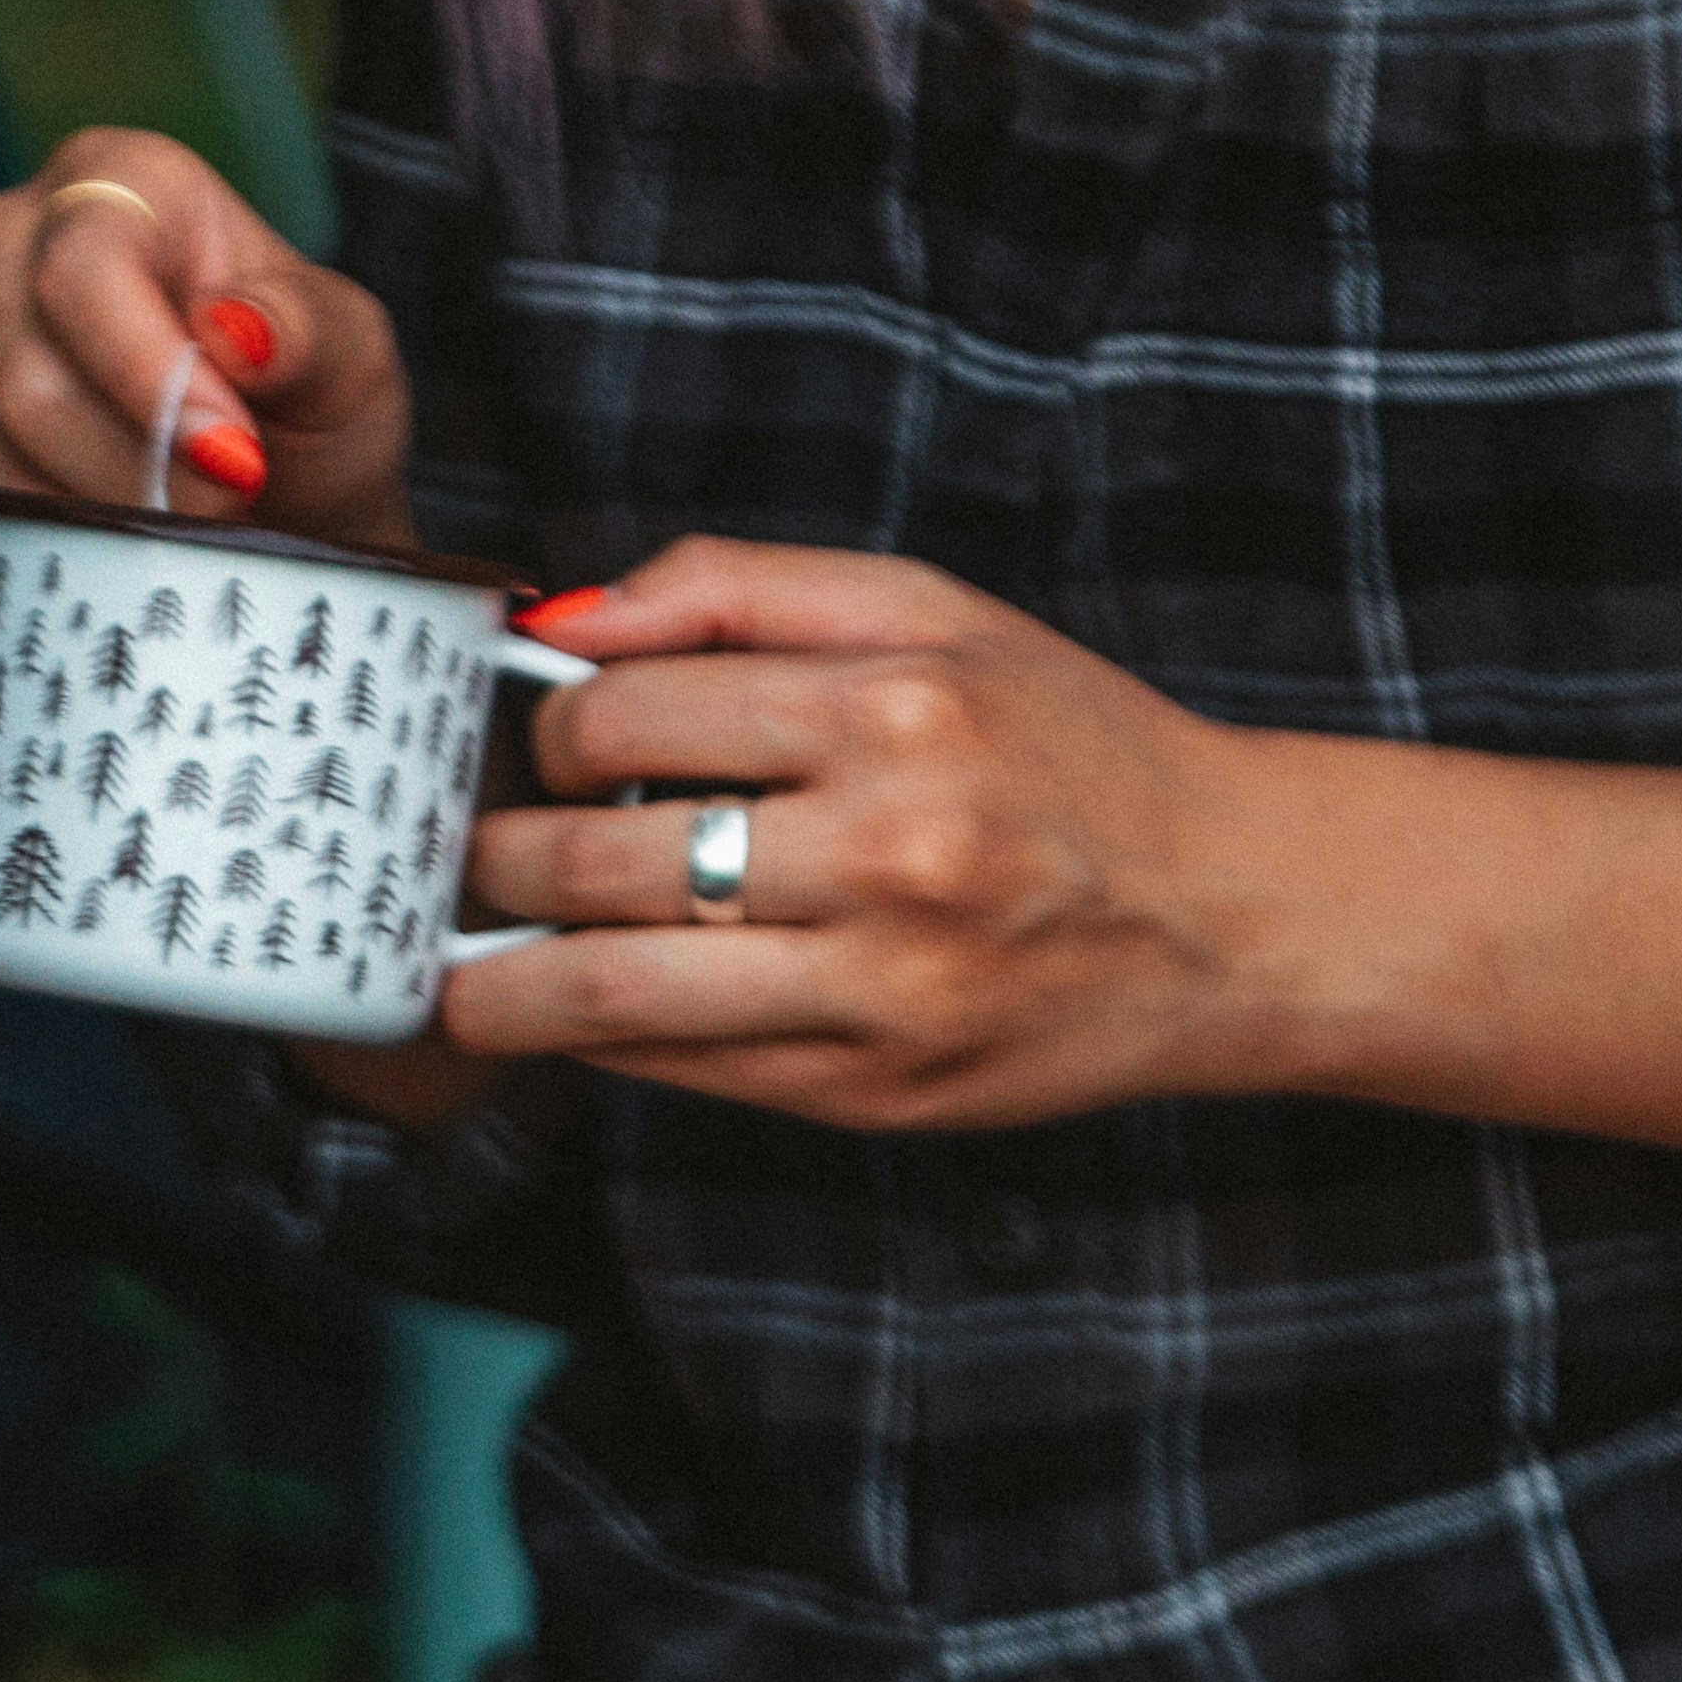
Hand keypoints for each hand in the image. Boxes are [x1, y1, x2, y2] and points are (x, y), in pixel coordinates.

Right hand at [0, 130, 413, 575]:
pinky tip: (59, 580)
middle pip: (21, 374)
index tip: (234, 462)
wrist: (273, 510)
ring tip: (157, 545)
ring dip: (71, 530)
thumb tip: (235, 333)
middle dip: (128, 474)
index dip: (151, 380)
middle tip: (217, 520)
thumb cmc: (307, 414)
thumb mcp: (351, 359)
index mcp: (110, 180)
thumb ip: (310, 332)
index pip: (83, 267)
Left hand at [445, 540, 1290, 1131]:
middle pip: (595, 860)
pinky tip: (568, 1016)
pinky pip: (680, 1070)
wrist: (1224, 911)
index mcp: (894, 706)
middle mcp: (886, 849)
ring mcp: (875, 986)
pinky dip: (600, 1044)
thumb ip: (741, 591)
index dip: (541, 734)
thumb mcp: (932, 614)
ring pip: (611, 994)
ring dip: (500, 987)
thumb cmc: (1064, 751)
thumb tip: (563, 619)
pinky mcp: (868, 1090)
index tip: (527, 751)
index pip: (621, 716)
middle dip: (492, 864)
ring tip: (463, 970)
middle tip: (457, 860)